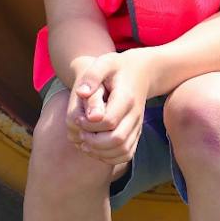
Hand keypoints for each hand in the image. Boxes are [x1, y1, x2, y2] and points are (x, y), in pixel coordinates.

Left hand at [65, 51, 151, 166]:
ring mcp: (137, 126)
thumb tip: (82, 94)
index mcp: (126, 98)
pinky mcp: (136, 133)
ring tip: (85, 142)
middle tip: (81, 133)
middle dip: (94, 141)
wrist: (141, 73)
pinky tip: (95, 148)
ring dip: (100, 152)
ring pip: (122, 150)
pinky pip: (126, 154)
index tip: (78, 118)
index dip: (89, 124)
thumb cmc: (117, 67)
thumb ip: (92, 76)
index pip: (109, 121)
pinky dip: (109, 157)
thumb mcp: (104, 63)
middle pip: (117, 139)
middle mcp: (135, 114)